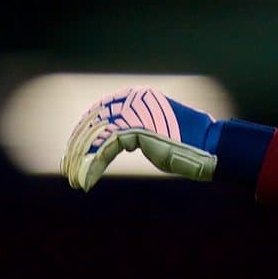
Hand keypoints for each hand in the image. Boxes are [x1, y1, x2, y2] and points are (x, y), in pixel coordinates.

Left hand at [62, 87, 220, 190]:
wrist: (210, 149)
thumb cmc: (190, 147)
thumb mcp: (157, 134)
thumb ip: (134, 131)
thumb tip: (112, 141)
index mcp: (137, 96)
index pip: (99, 112)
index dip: (83, 134)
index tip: (74, 154)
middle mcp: (132, 98)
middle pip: (92, 123)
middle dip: (77, 149)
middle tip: (68, 168)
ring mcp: (133, 111)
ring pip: (94, 137)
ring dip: (81, 162)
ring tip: (75, 181)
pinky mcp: (134, 128)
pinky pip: (103, 149)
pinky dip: (92, 167)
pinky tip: (86, 182)